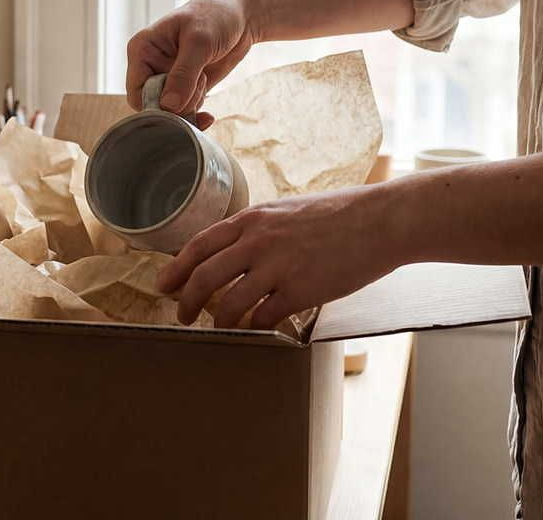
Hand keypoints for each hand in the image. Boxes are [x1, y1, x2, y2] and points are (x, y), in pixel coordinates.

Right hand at [125, 0, 257, 126]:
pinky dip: (197, 116)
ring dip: (191, 105)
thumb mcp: (199, 42)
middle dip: (178, 105)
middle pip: (153, 105)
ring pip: (170, 112)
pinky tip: (210, 115)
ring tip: (205, 77)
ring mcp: (169, 78)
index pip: (136, 92)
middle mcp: (151, 66)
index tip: (181, 99)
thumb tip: (169, 106)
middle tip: (200, 82)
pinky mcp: (186, 87)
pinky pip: (184, 113)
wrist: (242, 14)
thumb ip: (184, 74)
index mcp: (142, 50)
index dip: (156, 103)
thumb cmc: (216, 16)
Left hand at [157, 186, 405, 328]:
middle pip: (204, 278)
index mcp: (252, 219)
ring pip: (229, 304)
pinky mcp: (300, 292)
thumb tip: (234, 251)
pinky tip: (254, 332)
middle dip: (186, 302)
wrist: (379, 221)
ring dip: (217, 322)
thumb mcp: (286, 210)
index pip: (198, 245)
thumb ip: (259, 229)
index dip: (175, 269)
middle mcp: (258, 242)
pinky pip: (263, 319)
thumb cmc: (338, 214)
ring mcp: (278, 267)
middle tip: (182, 316)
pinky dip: (254, 329)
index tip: (163, 286)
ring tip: (217, 330)